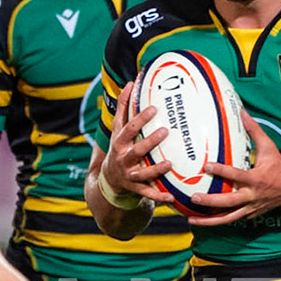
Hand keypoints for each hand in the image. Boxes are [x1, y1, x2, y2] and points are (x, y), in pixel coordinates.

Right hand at [98, 79, 172, 206]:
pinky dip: (158, 196)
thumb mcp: (118, 129)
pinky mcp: (135, 188)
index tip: (154, 109)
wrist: (109, 179)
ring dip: (155, 169)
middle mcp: (123, 158)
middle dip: (150, 141)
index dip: (140, 118)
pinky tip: (170, 197)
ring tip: (170, 164)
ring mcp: (129, 174)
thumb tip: (131, 83)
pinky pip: (147, 193)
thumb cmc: (119, 147)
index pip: (129, 128)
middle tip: (165, 131)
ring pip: (142, 173)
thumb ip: (124, 108)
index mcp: (120, 141)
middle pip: (136, 149)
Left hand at [195, 118, 280, 225]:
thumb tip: (242, 112)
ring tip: (191, 219)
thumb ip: (254, 130)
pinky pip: (231, 219)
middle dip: (210, 201)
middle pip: (229, 202)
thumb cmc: (279, 167)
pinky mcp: (249, 215)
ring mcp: (250, 208)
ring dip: (209, 220)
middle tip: (193, 197)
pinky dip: (217, 222)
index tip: (206, 166)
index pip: (237, 175)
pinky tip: (202, 220)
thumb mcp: (269, 147)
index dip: (222, 171)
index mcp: (256, 178)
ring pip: (228, 218)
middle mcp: (252, 196)